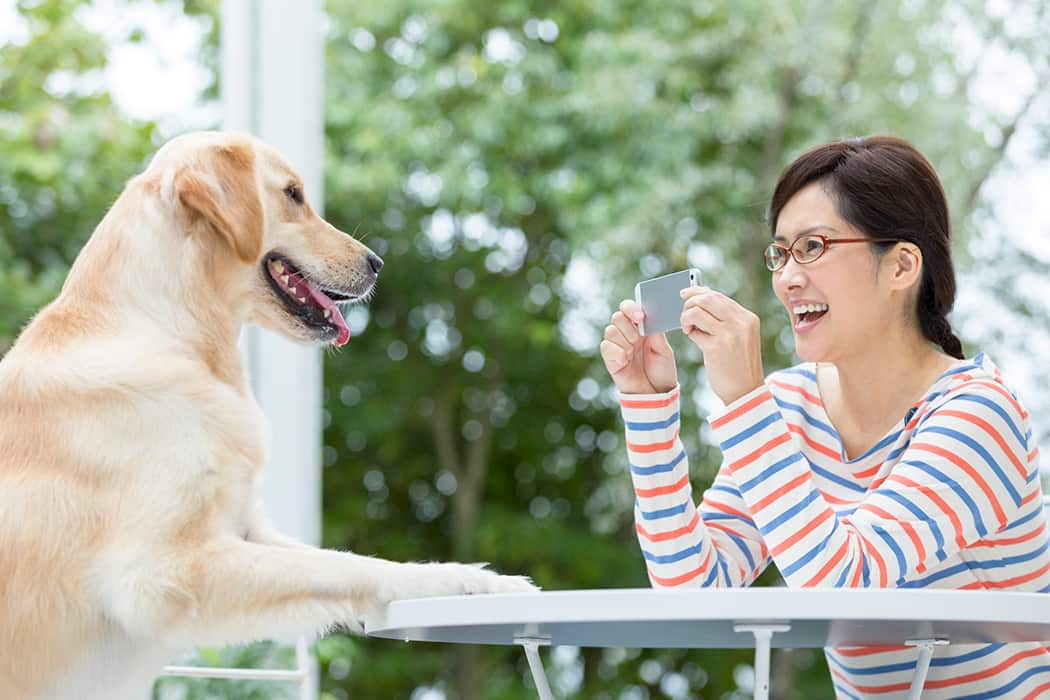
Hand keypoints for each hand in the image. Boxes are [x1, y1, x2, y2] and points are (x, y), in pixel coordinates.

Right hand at [600, 299, 677, 394]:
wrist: (657, 394)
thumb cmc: (662, 371)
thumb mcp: (664, 349)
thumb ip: (655, 332)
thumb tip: (649, 316)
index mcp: (640, 328)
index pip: (628, 308)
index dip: (631, 308)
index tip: (640, 316)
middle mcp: (626, 335)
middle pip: (617, 317)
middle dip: (628, 326)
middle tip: (638, 339)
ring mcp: (617, 347)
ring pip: (610, 331)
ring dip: (624, 340)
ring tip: (633, 353)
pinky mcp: (610, 360)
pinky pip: (606, 347)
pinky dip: (617, 352)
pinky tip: (626, 360)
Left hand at [680, 286, 763, 404]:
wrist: (746, 391)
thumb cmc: (739, 364)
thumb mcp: (740, 337)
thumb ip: (725, 320)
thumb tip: (699, 301)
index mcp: (748, 318)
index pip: (719, 296)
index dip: (699, 292)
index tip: (685, 294)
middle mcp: (741, 323)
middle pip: (707, 299)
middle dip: (690, 303)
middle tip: (684, 314)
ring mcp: (729, 334)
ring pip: (697, 311)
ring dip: (686, 317)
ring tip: (687, 328)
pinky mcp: (716, 347)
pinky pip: (695, 332)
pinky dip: (690, 333)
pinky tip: (693, 337)